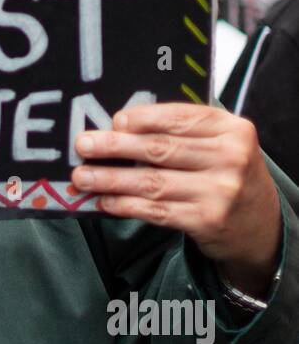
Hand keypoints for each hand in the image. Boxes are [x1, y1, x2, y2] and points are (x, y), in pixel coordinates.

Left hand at [72, 104, 281, 298]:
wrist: (260, 225)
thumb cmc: (229, 175)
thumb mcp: (221, 144)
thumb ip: (184, 133)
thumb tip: (121, 127)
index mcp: (232, 129)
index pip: (180, 118)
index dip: (143, 119)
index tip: (114, 120)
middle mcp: (229, 158)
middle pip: (161, 149)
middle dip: (116, 147)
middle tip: (83, 145)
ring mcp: (220, 192)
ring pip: (153, 182)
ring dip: (111, 179)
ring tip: (83, 176)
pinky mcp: (206, 221)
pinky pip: (157, 210)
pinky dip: (126, 205)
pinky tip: (104, 202)